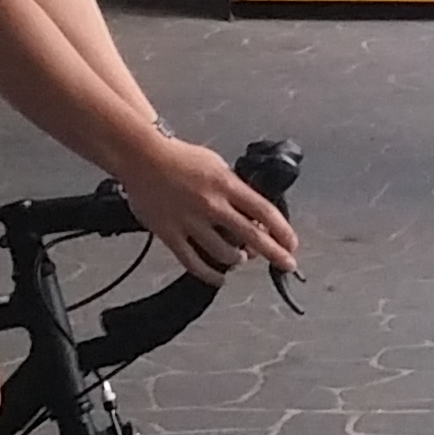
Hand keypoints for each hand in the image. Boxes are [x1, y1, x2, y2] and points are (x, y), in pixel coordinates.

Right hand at [122, 135, 300, 281]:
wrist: (142, 157)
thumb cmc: (179, 157)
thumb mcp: (216, 164)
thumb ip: (233, 188)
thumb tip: (251, 212)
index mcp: (226, 184)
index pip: (264, 211)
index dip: (283, 230)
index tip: (291, 243)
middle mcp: (212, 205)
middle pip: (252, 236)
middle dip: (274, 253)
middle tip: (287, 264)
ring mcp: (191, 222)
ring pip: (224, 253)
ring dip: (238, 259)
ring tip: (241, 259)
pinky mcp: (170, 234)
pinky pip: (193, 262)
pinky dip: (210, 274)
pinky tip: (219, 277)